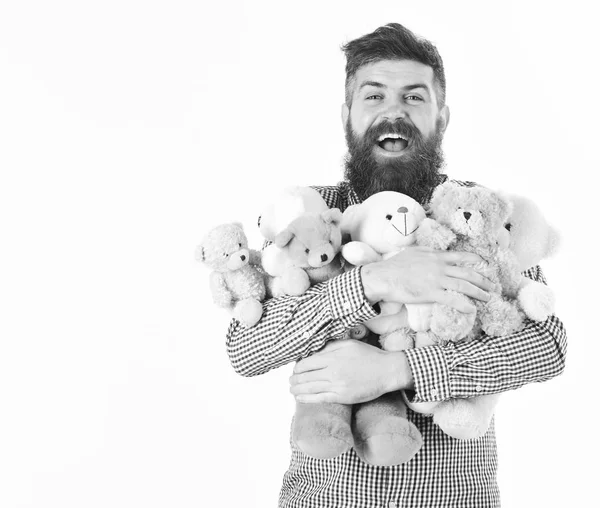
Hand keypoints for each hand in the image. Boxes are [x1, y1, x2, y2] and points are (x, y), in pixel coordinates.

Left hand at [289, 340, 412, 403]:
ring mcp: (337, 386)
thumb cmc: (369, 355)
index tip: (295, 369)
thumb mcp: (348, 344)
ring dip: (297, 390)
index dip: (297, 367)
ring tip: (291, 389)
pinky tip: (300, 398)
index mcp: (332, 357)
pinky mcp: (342, 397)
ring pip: (310, 389)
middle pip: (305, 377)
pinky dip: (307, 399)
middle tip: (290, 381)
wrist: (387, 371)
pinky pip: (320, 399)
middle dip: (294, 380)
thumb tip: (314, 351)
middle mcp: (332, 372)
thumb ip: (329, 347)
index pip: (306, 363)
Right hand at [362, 246, 493, 312]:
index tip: (484, 264)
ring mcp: (436, 280)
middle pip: (468, 272)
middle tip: (493, 286)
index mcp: (435, 255)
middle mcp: (439, 266)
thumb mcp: (412, 253)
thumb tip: (432, 252)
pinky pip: (452, 299)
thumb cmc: (393, 266)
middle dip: (483, 280)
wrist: (382, 276)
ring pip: (464, 286)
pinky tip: (472, 310)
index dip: (475, 260)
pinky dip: (465, 305)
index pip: (461, 256)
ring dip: (479, 292)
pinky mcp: (431, 293)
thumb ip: (425, 252)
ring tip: (488, 298)